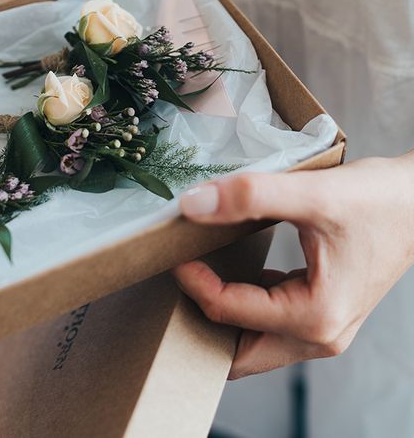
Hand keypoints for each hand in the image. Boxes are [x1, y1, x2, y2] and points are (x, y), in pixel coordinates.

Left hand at [173, 154, 413, 378]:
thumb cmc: (377, 200)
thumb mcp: (310, 194)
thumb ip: (248, 197)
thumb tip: (193, 205)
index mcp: (314, 317)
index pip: (227, 310)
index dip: (191, 280)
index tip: (171, 250)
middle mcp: (320, 336)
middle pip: (237, 354)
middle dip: (199, 326)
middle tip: (175, 282)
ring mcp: (323, 329)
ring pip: (252, 344)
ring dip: (221, 318)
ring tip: (194, 278)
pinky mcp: (322, 313)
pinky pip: (269, 325)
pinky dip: (243, 307)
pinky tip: (229, 272)